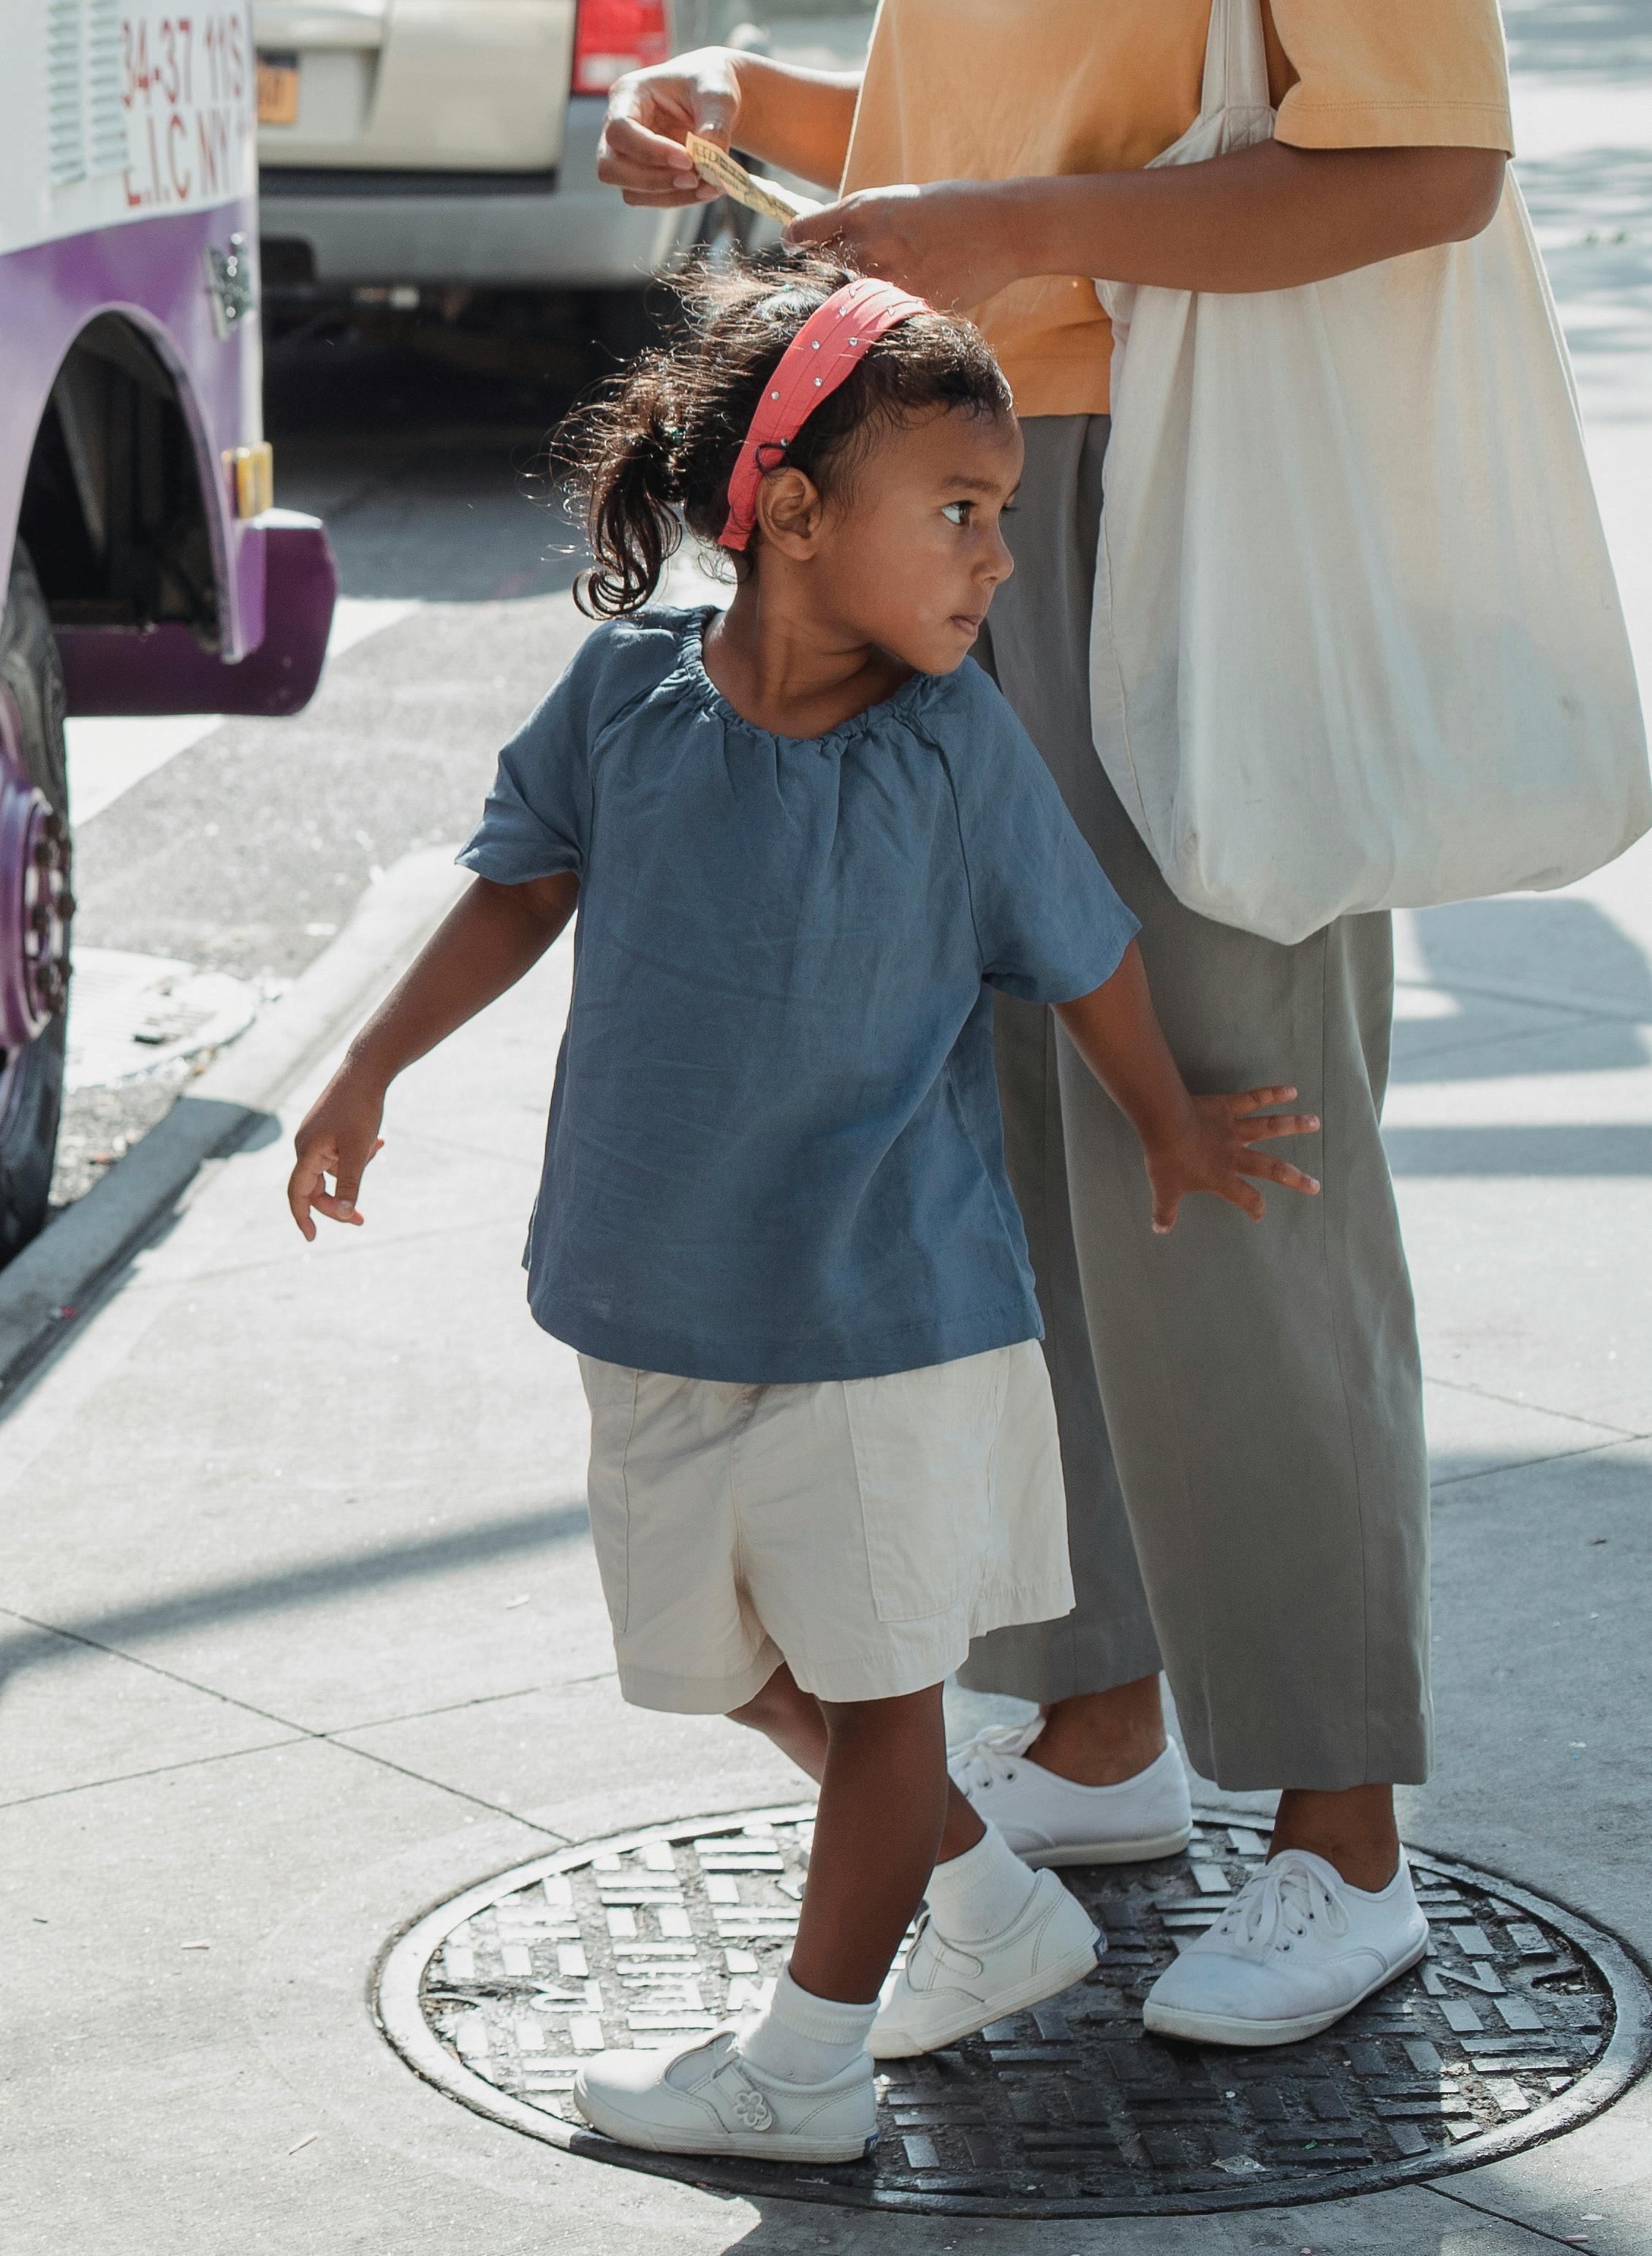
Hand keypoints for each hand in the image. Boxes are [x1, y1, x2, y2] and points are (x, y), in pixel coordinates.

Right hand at [287, 1066, 386, 1240]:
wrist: (366, 1070)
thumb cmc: (361, 1110)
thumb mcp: (359, 1151)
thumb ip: (350, 1184)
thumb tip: (344, 1216)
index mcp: (307, 1153)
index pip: (298, 1194)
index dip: (303, 1217)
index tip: (312, 1238)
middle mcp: (305, 1145)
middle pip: (315, 1186)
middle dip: (338, 1203)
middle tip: (362, 1221)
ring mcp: (315, 1136)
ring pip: (332, 1169)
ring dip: (354, 1170)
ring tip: (376, 1145)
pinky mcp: (327, 1129)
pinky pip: (339, 1153)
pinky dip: (356, 1155)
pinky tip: (378, 1142)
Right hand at [597, 47, 740, 206]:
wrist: (712, 98)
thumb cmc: (708, 84)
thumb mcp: (718, 94)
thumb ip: (715, 124)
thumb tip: (711, 161)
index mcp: (627, 94)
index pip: (620, 130)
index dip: (650, 151)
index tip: (688, 160)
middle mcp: (617, 126)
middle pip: (610, 167)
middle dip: (652, 181)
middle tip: (694, 178)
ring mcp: (625, 155)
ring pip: (630, 191)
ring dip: (670, 195)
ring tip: (710, 185)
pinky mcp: (641, 176)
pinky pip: (651, 199)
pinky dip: (679, 199)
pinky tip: (707, 189)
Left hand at [784, 181, 1024, 308]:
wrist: (1002, 227)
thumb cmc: (953, 209)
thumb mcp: (899, 202)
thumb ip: (864, 224)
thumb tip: (832, 246)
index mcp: (863, 209)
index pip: (803, 234)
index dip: (796, 247)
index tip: (796, 255)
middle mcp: (869, 241)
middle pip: (820, 274)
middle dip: (822, 284)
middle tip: (831, 292)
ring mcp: (888, 276)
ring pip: (846, 304)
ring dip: (848, 310)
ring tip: (864, 307)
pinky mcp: (910, 304)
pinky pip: (881, 321)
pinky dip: (880, 323)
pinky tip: (892, 318)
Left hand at [1144, 1086, 1319, 1234]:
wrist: (1165, 1125)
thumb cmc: (1167, 1161)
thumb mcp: (1164, 1190)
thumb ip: (1164, 1210)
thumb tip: (1160, 1229)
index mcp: (1223, 1178)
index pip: (1245, 1197)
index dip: (1254, 1208)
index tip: (1259, 1214)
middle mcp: (1235, 1155)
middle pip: (1271, 1168)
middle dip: (1295, 1178)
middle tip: (1314, 1185)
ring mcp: (1235, 1130)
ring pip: (1270, 1128)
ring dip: (1295, 1126)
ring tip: (1315, 1123)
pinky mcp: (1228, 1107)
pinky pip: (1254, 1099)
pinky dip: (1273, 1093)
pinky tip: (1291, 1090)